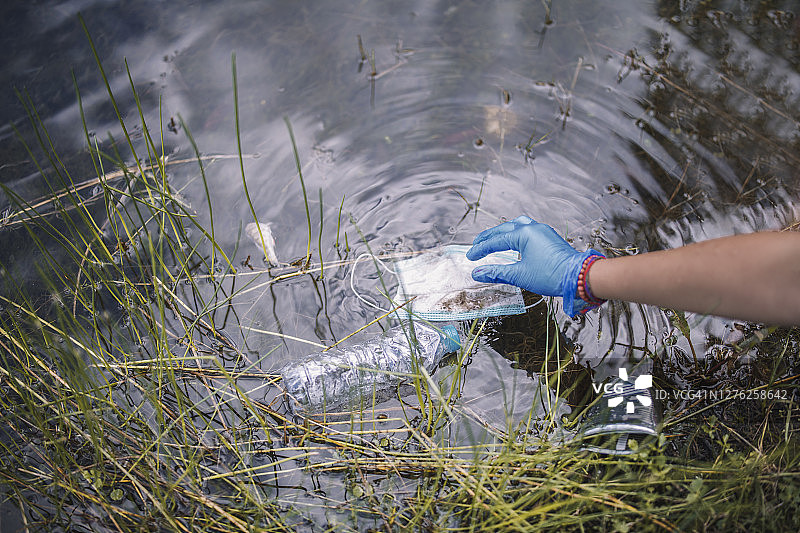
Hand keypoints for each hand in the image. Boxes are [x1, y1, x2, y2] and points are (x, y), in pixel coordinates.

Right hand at [466, 216, 602, 315]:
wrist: (579, 276)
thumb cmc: (552, 275)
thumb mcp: (520, 275)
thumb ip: (496, 272)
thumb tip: (478, 273)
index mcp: (524, 234)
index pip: (496, 240)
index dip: (481, 249)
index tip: (471, 257)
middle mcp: (533, 228)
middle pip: (505, 229)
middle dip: (489, 237)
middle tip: (477, 245)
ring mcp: (543, 231)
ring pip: (518, 225)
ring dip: (503, 231)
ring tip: (494, 238)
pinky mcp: (549, 237)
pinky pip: (528, 229)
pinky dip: (516, 233)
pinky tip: (515, 241)